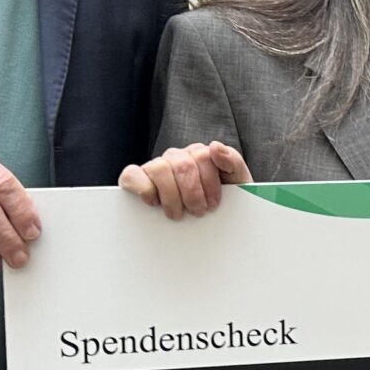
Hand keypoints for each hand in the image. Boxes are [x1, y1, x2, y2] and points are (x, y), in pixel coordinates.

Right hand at [119, 140, 249, 219]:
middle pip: (182, 166)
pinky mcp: (137, 178)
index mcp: (200, 155)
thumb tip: (215, 146)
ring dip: (171, 196)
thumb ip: (232, 162)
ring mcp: (157, 167)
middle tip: (198, 212)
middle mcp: (177, 157)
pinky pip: (132, 174)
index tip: (213, 204)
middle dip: (192, 194)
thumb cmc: (222, 203)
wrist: (216, 222)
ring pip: (159, 169)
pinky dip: (142, 187)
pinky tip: (153, 202)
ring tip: (177, 213)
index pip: (203, 157)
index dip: (210, 183)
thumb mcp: (236, 183)